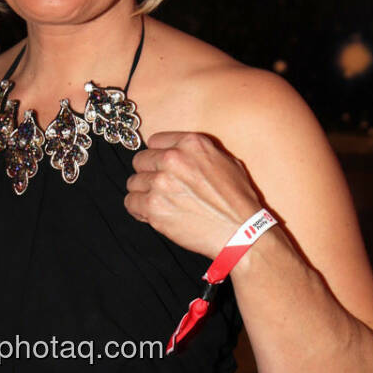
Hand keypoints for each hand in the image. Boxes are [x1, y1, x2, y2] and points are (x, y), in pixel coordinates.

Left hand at [125, 132, 260, 258]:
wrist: (241, 231)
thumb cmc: (237, 199)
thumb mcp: (226, 161)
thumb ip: (198, 153)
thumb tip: (179, 152)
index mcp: (191, 144)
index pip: (154, 141)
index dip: (158, 155)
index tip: (161, 166)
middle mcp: (173, 159)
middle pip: (140, 160)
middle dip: (148, 173)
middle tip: (161, 187)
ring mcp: (161, 183)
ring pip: (133, 182)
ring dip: (143, 192)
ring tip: (160, 202)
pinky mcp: (153, 207)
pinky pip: (130, 202)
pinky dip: (138, 209)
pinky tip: (152, 213)